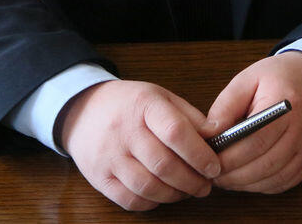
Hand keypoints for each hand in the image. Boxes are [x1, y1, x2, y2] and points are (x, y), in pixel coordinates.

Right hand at [59, 80, 219, 210]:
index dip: (199, 154)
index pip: (176, 132)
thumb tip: (218, 135)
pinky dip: (151, 203)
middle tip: (205, 185)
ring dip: (174, 194)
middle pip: (164, 164)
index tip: (214, 166)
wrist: (83, 110)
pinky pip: (129, 199)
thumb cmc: (130, 104)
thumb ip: (190, 117)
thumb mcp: (161, 97)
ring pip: (147, 186)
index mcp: (144, 105)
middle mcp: (124, 130)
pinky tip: (163, 195)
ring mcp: (109, 155)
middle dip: (192, 180)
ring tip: (187, 191)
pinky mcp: (98, 177)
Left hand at [205, 51, 301, 193]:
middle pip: (264, 164)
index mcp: (285, 104)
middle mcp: (301, 129)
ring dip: (246, 184)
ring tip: (225, 178)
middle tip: (211, 174)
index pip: (254, 140)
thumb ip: (226, 105)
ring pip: (274, 178)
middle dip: (233, 175)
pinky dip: (263, 186)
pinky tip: (247, 180)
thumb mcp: (248, 79)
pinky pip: (285, 182)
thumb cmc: (279, 77)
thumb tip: (208, 134)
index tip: (208, 160)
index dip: (229, 157)